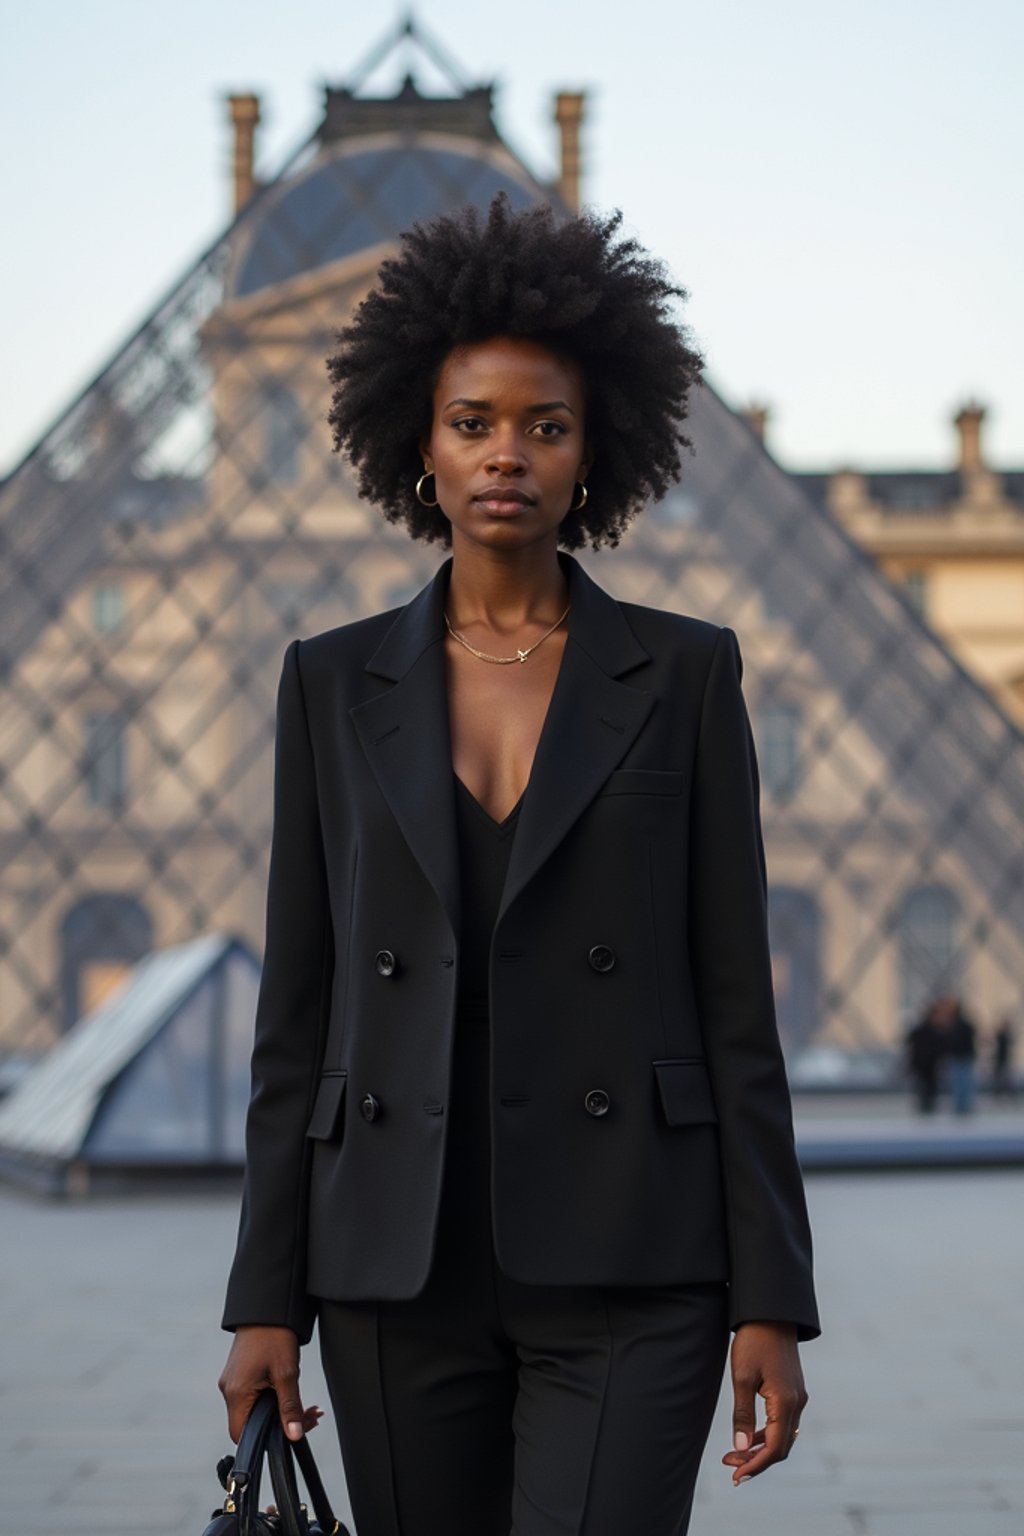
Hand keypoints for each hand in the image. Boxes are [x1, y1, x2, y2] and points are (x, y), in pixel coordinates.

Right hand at [218, 1325, 323, 1444]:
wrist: (266, 1307)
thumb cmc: (274, 1335)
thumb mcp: (287, 1373)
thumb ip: (290, 1406)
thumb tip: (294, 1435)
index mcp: (236, 1393)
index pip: (241, 1435)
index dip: (264, 1440)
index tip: (290, 1433)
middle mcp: (229, 1390)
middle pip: (249, 1424)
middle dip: (278, 1424)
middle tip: (307, 1415)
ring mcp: (232, 1382)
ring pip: (253, 1410)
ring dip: (277, 1410)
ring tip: (303, 1404)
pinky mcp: (238, 1375)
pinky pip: (252, 1397)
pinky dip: (270, 1399)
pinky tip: (287, 1390)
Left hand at [721, 1320, 806, 1484]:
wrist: (770, 1312)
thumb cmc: (753, 1341)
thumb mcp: (742, 1376)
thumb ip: (742, 1414)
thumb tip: (741, 1449)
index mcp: (785, 1402)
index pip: (774, 1448)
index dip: (755, 1466)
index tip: (736, 1476)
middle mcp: (797, 1403)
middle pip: (781, 1447)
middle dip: (757, 1461)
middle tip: (730, 1466)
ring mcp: (798, 1397)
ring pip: (783, 1436)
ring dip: (761, 1449)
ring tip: (735, 1455)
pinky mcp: (793, 1391)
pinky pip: (783, 1423)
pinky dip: (767, 1434)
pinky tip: (749, 1436)